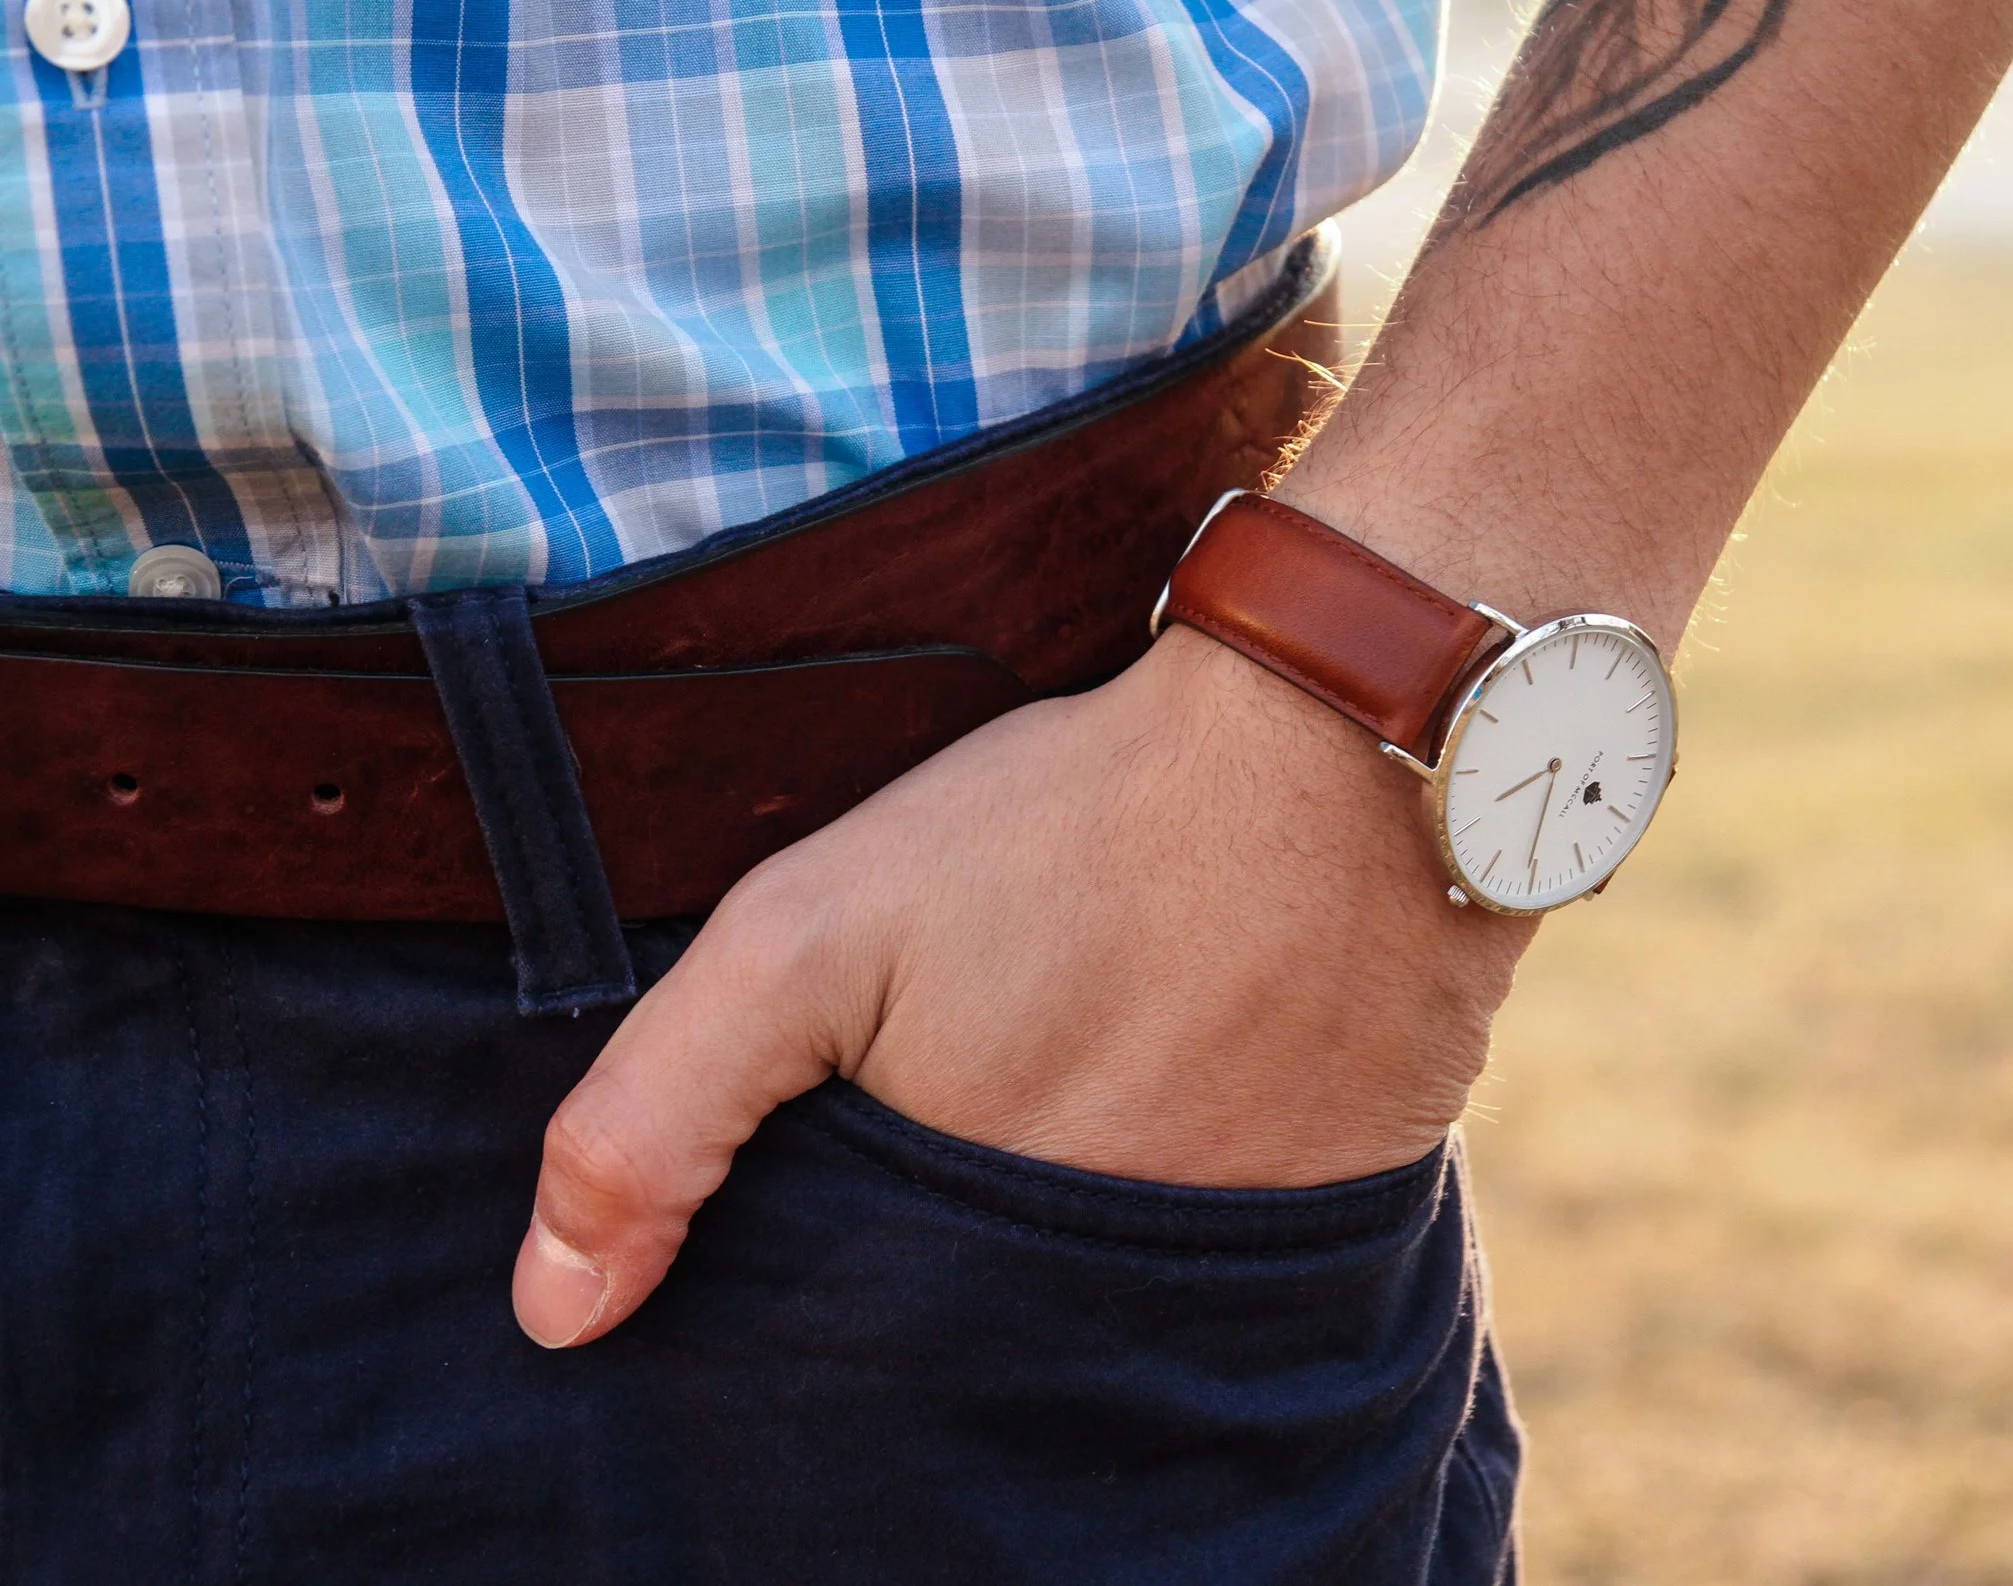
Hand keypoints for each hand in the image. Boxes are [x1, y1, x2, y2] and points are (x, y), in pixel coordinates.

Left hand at [509, 632, 1534, 1347]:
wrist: (1341, 743)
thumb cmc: (1065, 831)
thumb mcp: (809, 934)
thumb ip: (660, 1116)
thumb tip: (553, 1317)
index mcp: (986, 1272)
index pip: (873, 1371)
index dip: (835, 1300)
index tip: (837, 1210)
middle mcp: (1130, 1308)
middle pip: (1002, 1346)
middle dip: (958, 1280)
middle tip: (961, 1141)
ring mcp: (1258, 1260)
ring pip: (1127, 1303)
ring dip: (1084, 1240)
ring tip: (1072, 1113)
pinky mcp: (1355, 1201)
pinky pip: (1246, 1244)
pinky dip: (1199, 1189)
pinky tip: (1190, 1097)